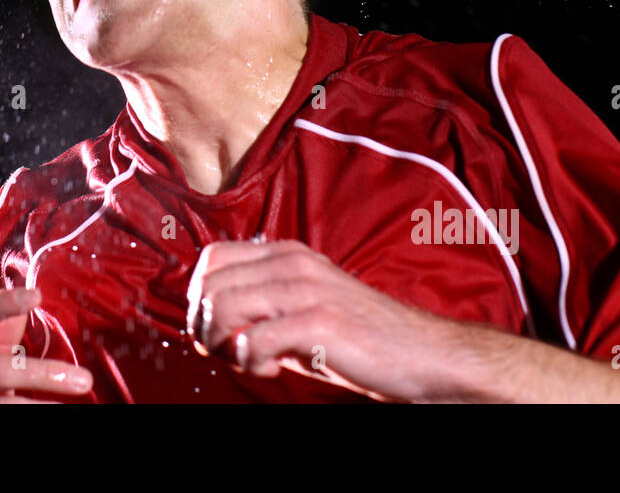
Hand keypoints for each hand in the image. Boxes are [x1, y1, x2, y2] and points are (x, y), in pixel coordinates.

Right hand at [0, 287, 93, 402]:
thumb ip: (0, 334)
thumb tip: (32, 293)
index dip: (1, 303)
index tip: (36, 295)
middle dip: (43, 374)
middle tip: (83, 379)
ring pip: (2, 405)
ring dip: (40, 406)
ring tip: (69, 408)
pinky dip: (30, 416)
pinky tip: (52, 410)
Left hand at [186, 239, 452, 401]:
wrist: (421, 353)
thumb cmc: (358, 336)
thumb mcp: (303, 304)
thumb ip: (261, 301)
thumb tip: (205, 318)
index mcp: (286, 252)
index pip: (212, 257)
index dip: (198, 297)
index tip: (212, 330)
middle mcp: (292, 262)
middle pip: (211, 285)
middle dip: (204, 326)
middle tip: (226, 352)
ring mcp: (305, 289)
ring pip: (224, 307)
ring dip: (223, 343)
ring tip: (249, 361)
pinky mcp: (317, 322)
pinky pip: (252, 340)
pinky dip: (250, 362)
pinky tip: (273, 368)